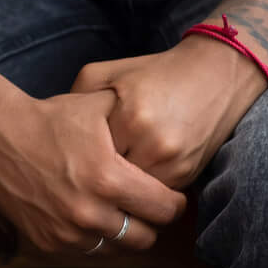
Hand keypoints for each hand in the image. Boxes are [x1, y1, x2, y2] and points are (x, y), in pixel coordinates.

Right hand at [0, 92, 186, 253]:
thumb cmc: (50, 118)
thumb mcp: (99, 109)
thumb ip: (137, 126)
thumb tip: (170, 138)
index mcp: (109, 180)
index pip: (165, 209)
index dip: (175, 202)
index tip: (171, 195)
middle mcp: (89, 213)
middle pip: (146, 237)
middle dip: (151, 221)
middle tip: (146, 204)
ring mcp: (67, 232)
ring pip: (117, 248)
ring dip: (123, 232)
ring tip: (119, 210)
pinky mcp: (48, 241)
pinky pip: (87, 249)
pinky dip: (93, 236)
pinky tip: (90, 213)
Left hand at [72, 37, 267, 188]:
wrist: (216, 74)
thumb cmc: (153, 73)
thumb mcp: (105, 74)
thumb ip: (75, 99)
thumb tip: (52, 133)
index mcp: (129, 118)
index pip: (89, 156)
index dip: (74, 159)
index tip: (64, 158)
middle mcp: (154, 145)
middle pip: (110, 182)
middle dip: (93, 183)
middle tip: (76, 178)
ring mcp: (175, 164)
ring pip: (132, 195)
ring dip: (116, 191)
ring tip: (98, 179)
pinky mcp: (190, 174)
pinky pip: (153, 194)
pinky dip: (139, 191)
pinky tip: (128, 176)